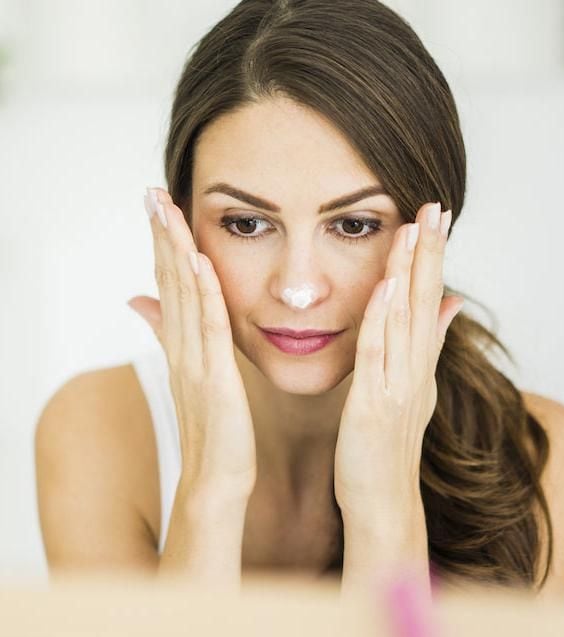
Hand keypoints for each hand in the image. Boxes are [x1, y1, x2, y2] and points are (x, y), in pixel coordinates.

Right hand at [127, 187, 256, 499]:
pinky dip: (203, 296)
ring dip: (175, 252)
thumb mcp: (189, 375)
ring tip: (167, 210)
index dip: (161, 245)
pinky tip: (199, 262)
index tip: (158, 206)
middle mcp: (182, 348)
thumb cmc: (212, 429)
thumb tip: (140, 300)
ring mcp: (195, 363)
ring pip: (183, 297)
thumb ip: (168, 336)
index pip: (168, 285)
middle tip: (152, 191)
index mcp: (181, 346)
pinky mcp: (216, 380)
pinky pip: (209, 330)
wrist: (216, 480)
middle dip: (161, 236)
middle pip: (169, 283)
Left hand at [334, 202, 462, 518]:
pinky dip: (381, 320)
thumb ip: (430, 346)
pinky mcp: (373, 406)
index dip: (434, 258)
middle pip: (425, 301)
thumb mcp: (416, 389)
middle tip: (435, 206)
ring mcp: (397, 387)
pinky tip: (385, 286)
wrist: (382, 500)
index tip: (437, 217)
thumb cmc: (388, 444)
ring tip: (413, 229)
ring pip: (404, 320)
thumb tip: (450, 304)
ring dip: (410, 273)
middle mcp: (415, 370)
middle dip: (430, 252)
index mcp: (419, 364)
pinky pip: (377, 355)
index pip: (431, 300)